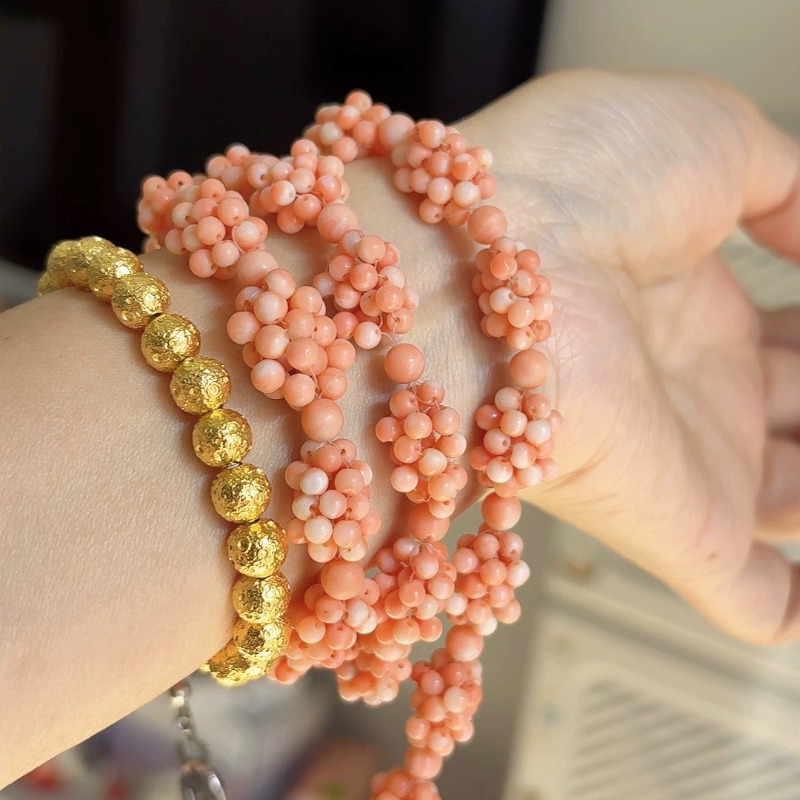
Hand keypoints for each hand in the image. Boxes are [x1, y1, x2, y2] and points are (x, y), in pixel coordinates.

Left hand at [456, 70, 799, 642]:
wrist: (474, 261)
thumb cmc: (566, 181)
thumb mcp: (706, 138)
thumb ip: (783, 186)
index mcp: (686, 304)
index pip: (784, 345)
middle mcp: (678, 386)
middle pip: (790, 423)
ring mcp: (678, 459)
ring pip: (789, 501)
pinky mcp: (668, 526)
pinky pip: (751, 598)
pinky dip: (799, 603)